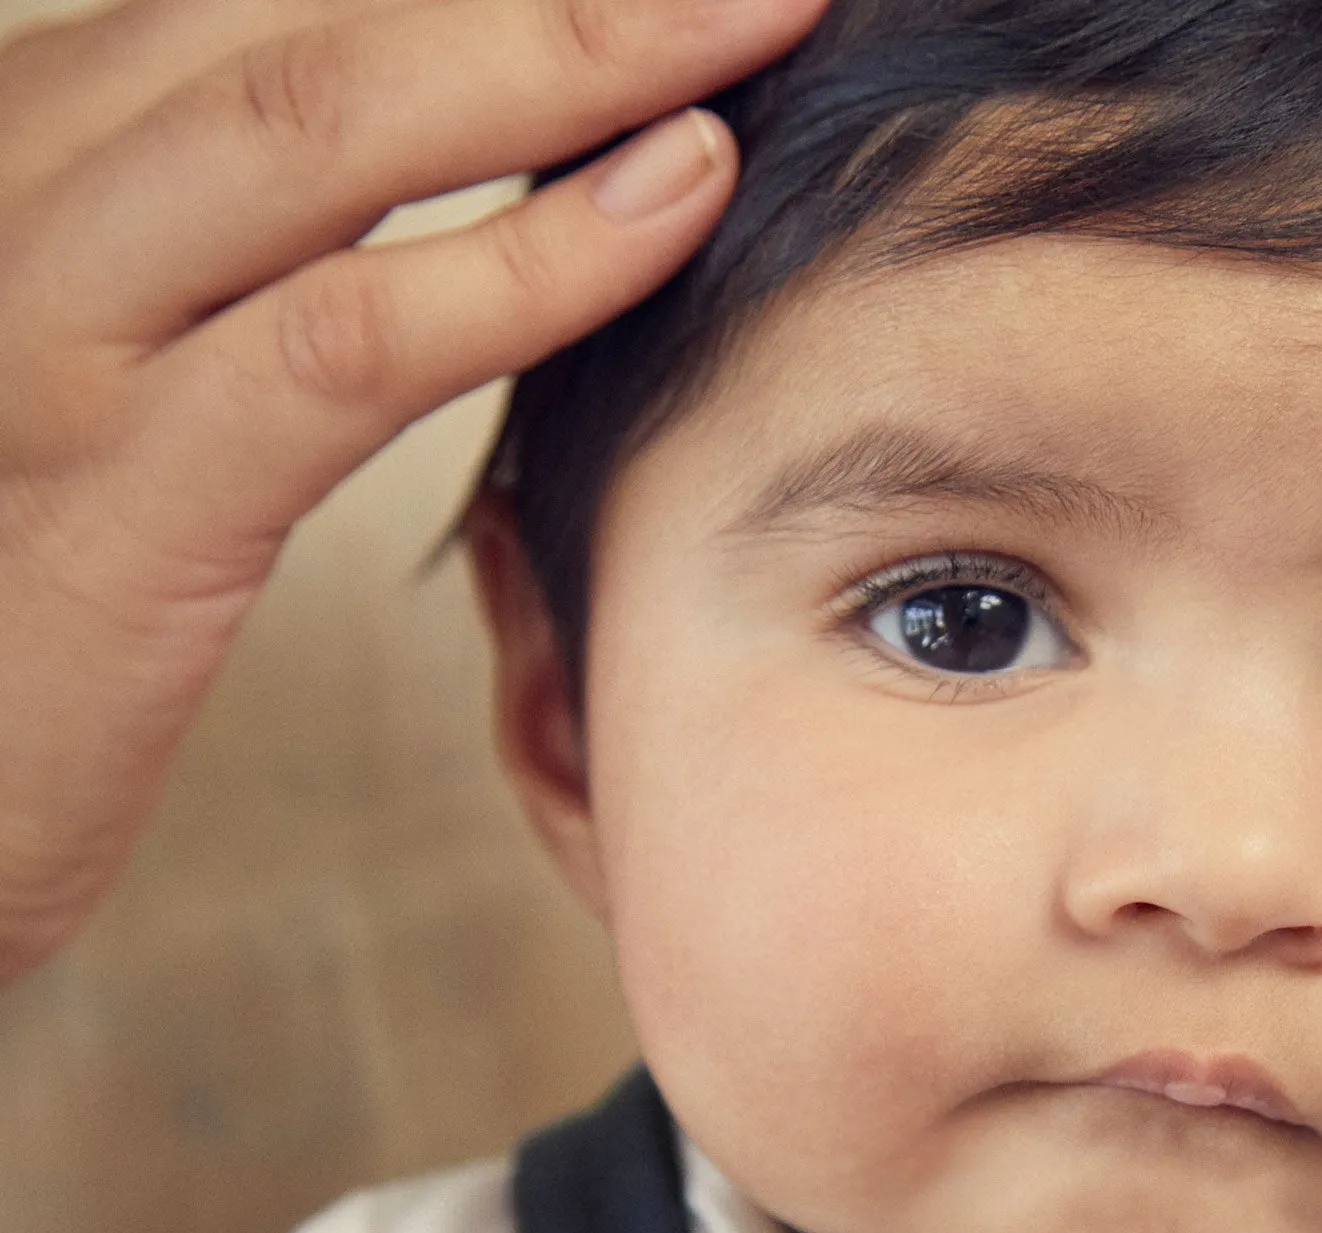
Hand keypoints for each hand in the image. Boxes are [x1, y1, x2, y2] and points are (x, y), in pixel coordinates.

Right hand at [0, 0, 825, 984]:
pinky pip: (347, 341)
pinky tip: (673, 193)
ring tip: (755, 16)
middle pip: (311, 13)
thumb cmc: (2, 593)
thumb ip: (224, 262)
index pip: (270, 0)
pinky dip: (526, 262)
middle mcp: (12, 187)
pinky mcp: (113, 498)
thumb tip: (437, 195)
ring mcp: (43, 332)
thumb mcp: (96, 378)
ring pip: (325, 125)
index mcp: (26, 147)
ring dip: (571, 57)